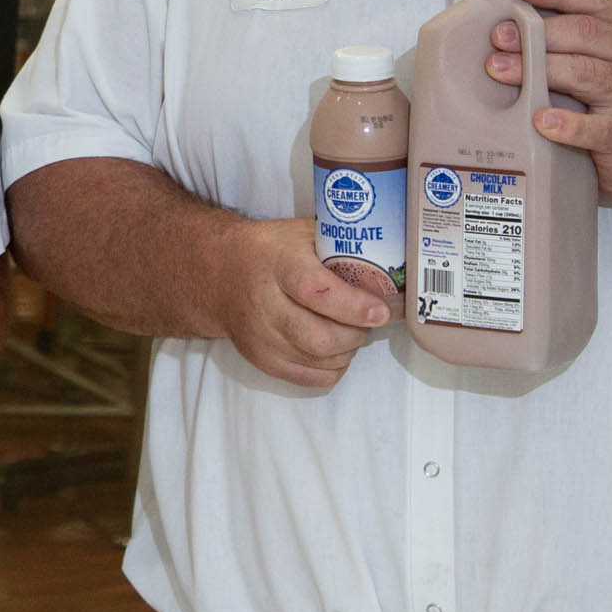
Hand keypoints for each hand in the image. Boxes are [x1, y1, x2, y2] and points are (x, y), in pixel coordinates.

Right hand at [215, 219, 390, 390]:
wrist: (220, 274)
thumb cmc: (270, 250)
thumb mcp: (301, 233)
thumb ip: (340, 244)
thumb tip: (392, 261)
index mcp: (278, 265)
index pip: (316, 293)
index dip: (354, 306)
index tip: (382, 311)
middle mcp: (264, 304)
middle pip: (320, 337)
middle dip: (357, 333)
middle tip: (370, 319)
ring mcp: (260, 338)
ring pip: (319, 361)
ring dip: (349, 350)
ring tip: (352, 330)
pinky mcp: (262, 360)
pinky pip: (312, 379)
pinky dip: (334, 368)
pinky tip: (335, 348)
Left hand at [496, 0, 611, 205]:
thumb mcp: (609, 57)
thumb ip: (572, 38)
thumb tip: (511, 21)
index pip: (593, 0)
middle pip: (585, 34)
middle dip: (537, 32)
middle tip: (499, 36)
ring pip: (586, 73)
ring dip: (540, 69)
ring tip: (501, 69)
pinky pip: (597, 128)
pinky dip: (568, 124)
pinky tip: (541, 120)